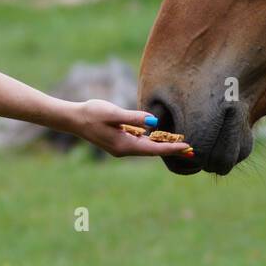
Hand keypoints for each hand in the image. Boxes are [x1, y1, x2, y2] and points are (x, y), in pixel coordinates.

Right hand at [69, 99, 192, 158]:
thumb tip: (154, 122)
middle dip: (172, 151)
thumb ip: (133, 118)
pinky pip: (140, 144)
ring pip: (147, 148)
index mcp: (125, 145)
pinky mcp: (118, 141)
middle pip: (153, 152)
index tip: (188, 147)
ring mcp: (121, 147)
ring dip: (163, 147)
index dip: (172, 148)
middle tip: (192, 152)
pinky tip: (160, 138)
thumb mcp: (113, 113)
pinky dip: (152, 142)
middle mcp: (124, 150)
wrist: (73, 119)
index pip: (154, 149)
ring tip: (181, 146)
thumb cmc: (92, 113)